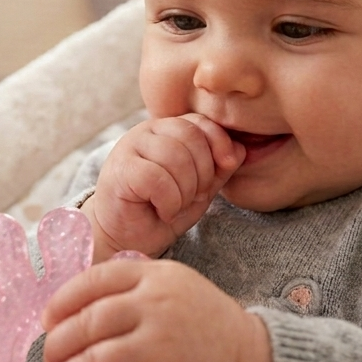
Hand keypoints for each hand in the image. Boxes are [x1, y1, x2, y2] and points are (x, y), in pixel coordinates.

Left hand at [41, 258, 270, 361]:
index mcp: (153, 277)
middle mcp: (156, 309)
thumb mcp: (170, 283)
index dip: (62, 302)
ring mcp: (161, 349)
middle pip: (88, 324)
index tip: (47, 320)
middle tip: (49, 359)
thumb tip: (66, 310)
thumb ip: (127, 285)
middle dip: (58, 345)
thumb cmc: (197, 320)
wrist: (246, 361)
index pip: (94, 281)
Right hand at [85, 114, 246, 260]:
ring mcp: (129, 147)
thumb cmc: (160, 211)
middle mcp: (146, 131)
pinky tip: (162, 211)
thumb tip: (240, 149)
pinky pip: (158, 178)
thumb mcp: (199, 189)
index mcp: (166, 130)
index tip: (224, 168)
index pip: (200, 121)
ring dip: (185, 191)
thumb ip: (218, 168)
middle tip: (192, 197)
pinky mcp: (120, 170)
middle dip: (202, 173)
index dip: (219, 143)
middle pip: (191, 137)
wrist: (125, 239)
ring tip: (175, 206)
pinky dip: (169, 202)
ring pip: (175, 157)